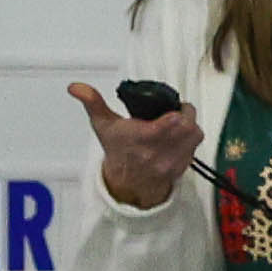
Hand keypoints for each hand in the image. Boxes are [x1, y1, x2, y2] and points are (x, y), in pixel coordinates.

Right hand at [71, 77, 201, 209]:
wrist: (128, 182)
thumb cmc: (118, 150)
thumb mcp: (103, 125)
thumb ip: (92, 102)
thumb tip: (76, 88)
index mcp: (140, 139)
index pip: (163, 129)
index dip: (173, 118)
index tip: (174, 112)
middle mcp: (157, 152)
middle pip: (186, 128)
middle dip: (185, 113)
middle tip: (176, 108)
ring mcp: (171, 160)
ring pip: (194, 135)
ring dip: (190, 123)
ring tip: (179, 119)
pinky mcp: (182, 165)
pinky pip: (196, 146)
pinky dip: (191, 137)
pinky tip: (180, 133)